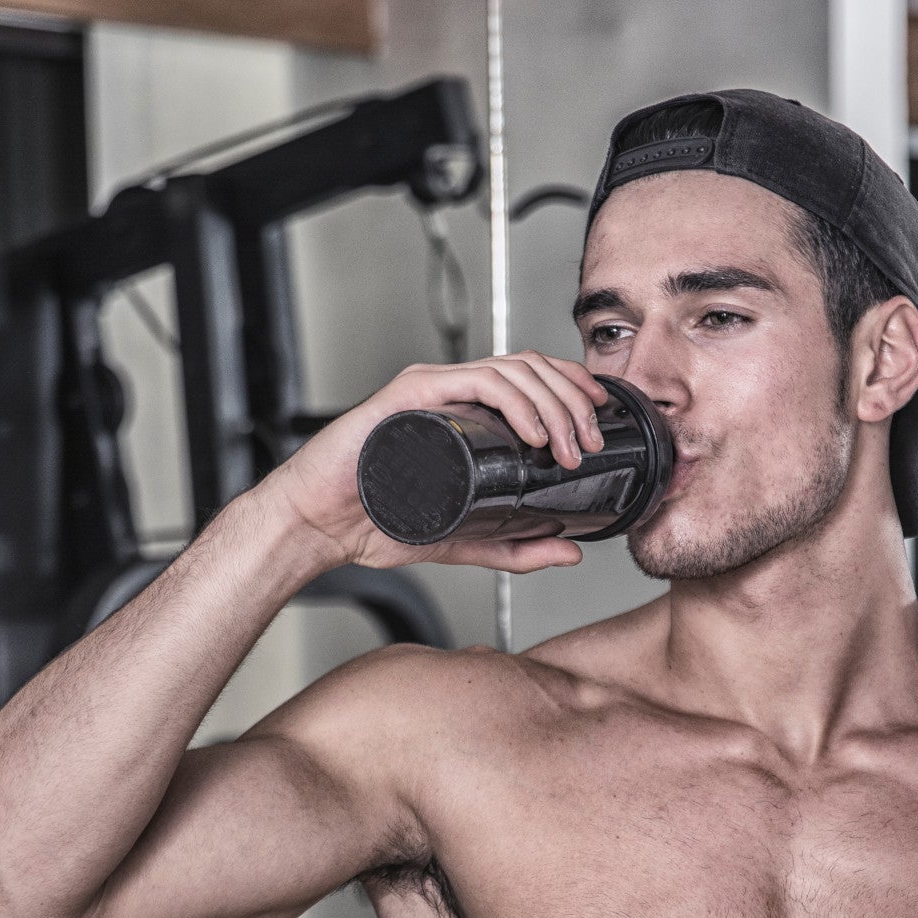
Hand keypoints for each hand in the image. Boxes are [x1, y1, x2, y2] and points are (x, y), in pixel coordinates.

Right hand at [257, 352, 611, 572]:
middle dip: (573, 400)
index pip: (534, 379)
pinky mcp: (411, 395)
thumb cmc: (375, 520)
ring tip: (567, 445)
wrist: (318, 527)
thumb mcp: (466, 542)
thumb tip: (572, 549)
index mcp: (466, 409)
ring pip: (512, 370)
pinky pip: (475, 382)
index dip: (574, 391)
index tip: (600, 423)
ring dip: (552, 403)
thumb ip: (517, 547)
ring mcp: (432, 388)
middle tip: (591, 443)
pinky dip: (515, 401)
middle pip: (532, 368)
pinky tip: (533, 432)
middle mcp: (452, 389)